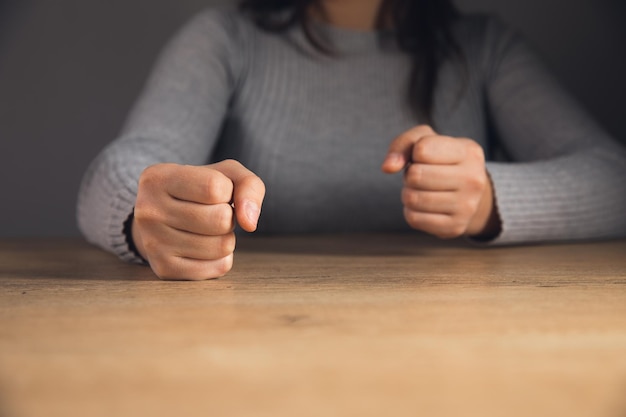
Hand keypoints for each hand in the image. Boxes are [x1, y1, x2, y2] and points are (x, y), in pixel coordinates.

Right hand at [131, 159, 264, 279]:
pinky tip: (205, 248)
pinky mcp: (164, 269)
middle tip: (212, 214)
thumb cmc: (199, 191)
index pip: (214, 187)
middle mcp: (148, 211)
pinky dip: (222, 258)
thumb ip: (248, 185)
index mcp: (158, 178)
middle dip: (228, 217)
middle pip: (221, 219)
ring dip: (226, 238)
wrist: (163, 219)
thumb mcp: (225, 174)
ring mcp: (153, 243)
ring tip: (207, 230)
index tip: (215, 192)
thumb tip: (249, 223)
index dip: (227, 191)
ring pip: (221, 246)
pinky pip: (218, 268)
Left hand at [381, 125, 499, 238]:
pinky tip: (424, 206)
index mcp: (469, 152)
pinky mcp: (455, 227)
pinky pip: (414, 219)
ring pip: (413, 199)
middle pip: (416, 176)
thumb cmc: (441, 161)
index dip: (414, 153)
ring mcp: (467, 206)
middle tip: (421, 176)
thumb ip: (403, 145)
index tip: (425, 157)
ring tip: (422, 190)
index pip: (422, 149)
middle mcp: (473, 179)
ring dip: (409, 193)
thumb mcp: (426, 141)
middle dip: (410, 175)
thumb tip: (388, 167)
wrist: (467, 193)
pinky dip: (411, 211)